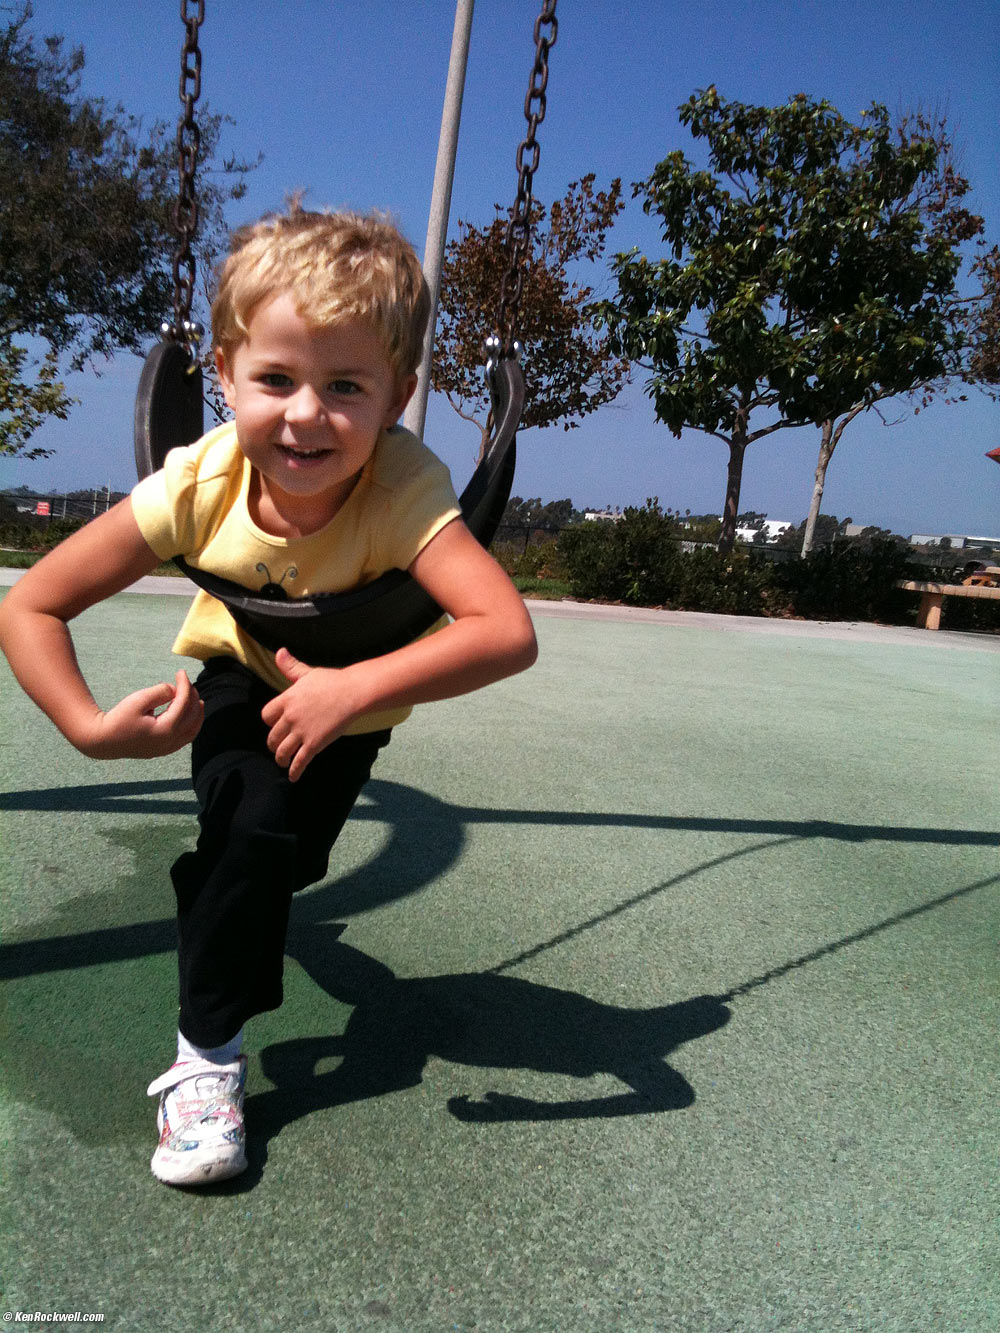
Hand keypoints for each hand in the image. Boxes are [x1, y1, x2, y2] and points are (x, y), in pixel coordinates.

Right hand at [85, 670, 202, 758]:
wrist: (103, 741)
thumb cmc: (118, 719)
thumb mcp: (138, 700)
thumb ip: (160, 692)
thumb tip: (175, 690)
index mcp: (166, 729)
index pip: (184, 703)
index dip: (185, 685)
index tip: (181, 672)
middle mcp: (170, 742)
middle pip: (192, 717)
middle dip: (193, 697)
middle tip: (187, 683)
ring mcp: (168, 749)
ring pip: (193, 730)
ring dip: (197, 714)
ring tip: (197, 699)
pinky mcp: (163, 751)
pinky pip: (185, 738)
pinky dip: (192, 725)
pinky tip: (189, 716)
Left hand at [260, 648, 358, 780]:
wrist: (353, 693)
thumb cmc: (332, 681)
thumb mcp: (308, 673)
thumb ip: (290, 666)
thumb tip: (279, 652)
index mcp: (287, 699)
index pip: (266, 715)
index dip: (270, 722)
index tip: (275, 725)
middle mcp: (290, 717)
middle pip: (272, 736)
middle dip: (273, 744)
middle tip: (276, 747)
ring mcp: (302, 732)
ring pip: (282, 751)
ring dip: (280, 759)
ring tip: (282, 762)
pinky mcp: (314, 744)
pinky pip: (299, 761)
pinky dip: (294, 771)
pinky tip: (293, 777)